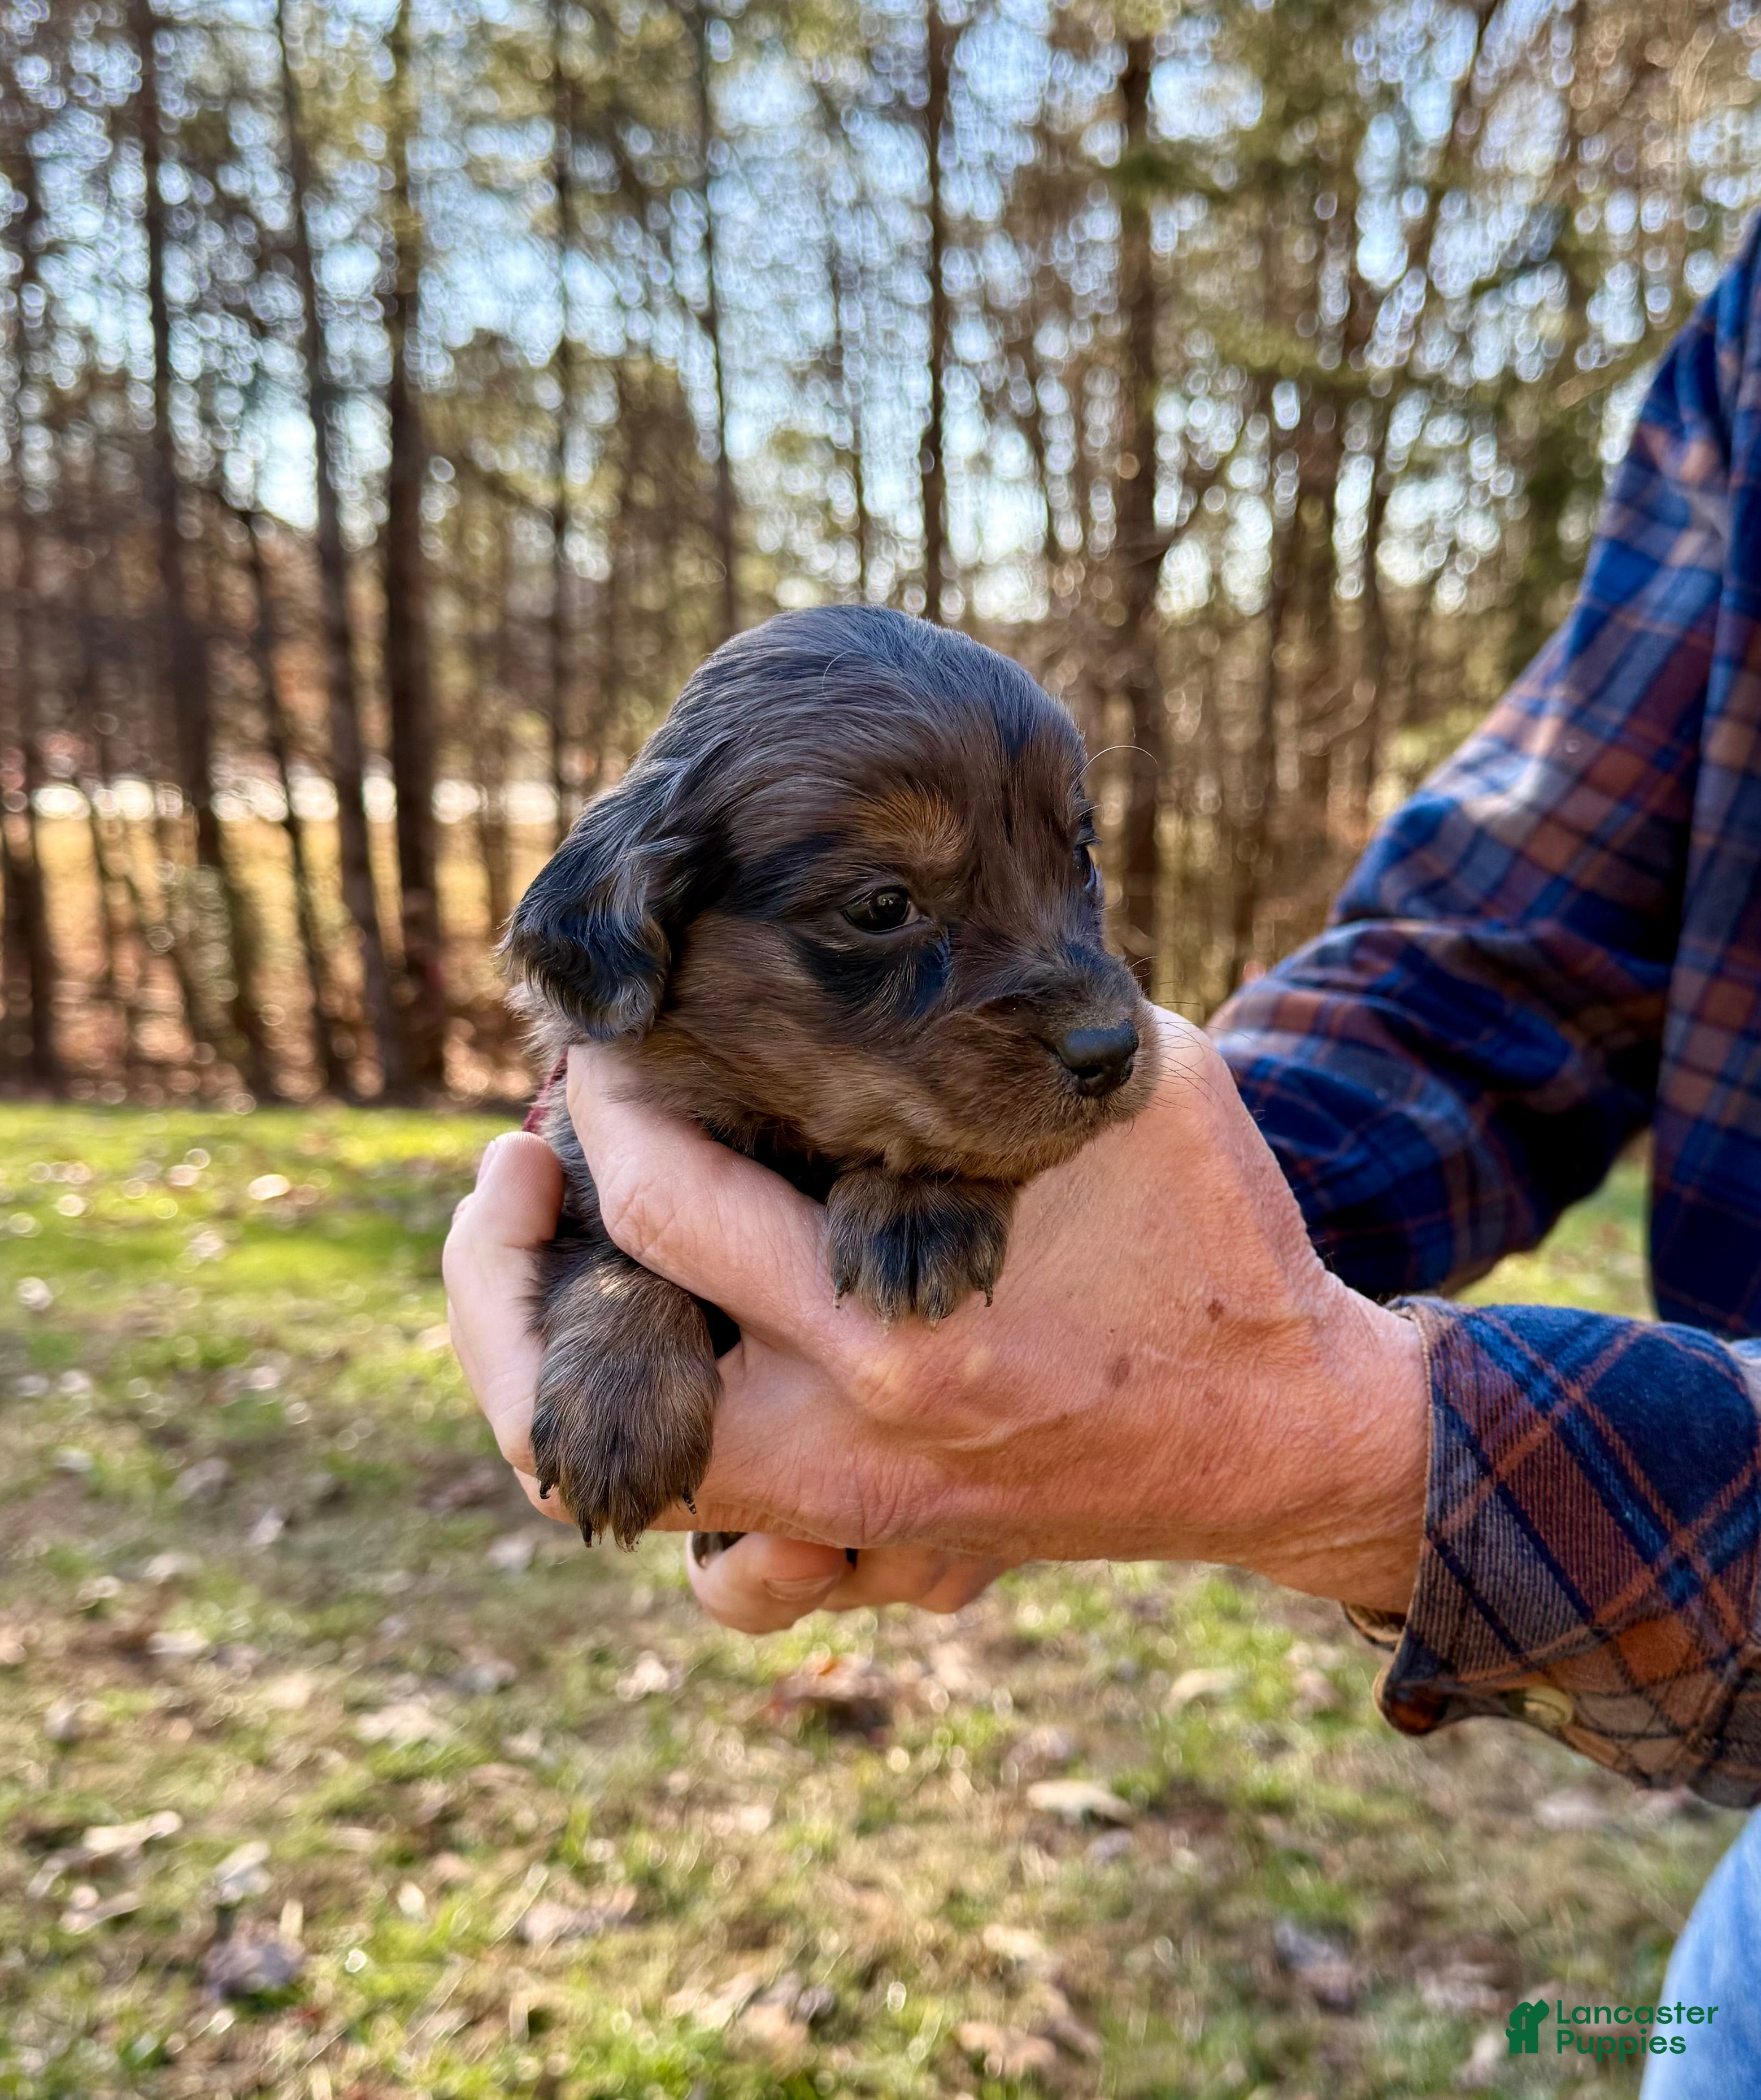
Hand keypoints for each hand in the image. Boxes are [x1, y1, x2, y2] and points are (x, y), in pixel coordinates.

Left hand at [444, 1010, 1427, 1622]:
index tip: (599, 1055)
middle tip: (517, 1169)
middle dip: (505, 1257)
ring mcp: (857, 1525)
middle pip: (573, 1388)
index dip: (605, 1108)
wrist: (1291, 1431)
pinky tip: (675, 1384)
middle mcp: (852, 1447)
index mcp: (903, 1325)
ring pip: (617, 1500)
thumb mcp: (1134, 1088)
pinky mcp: (883, 1557)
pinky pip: (725, 1574)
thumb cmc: (1217, 1242)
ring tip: (554, 1279)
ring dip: (548, 1383)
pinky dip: (670, 1489)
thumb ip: (1007, 1025)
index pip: (666, 1208)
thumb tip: (902, 935)